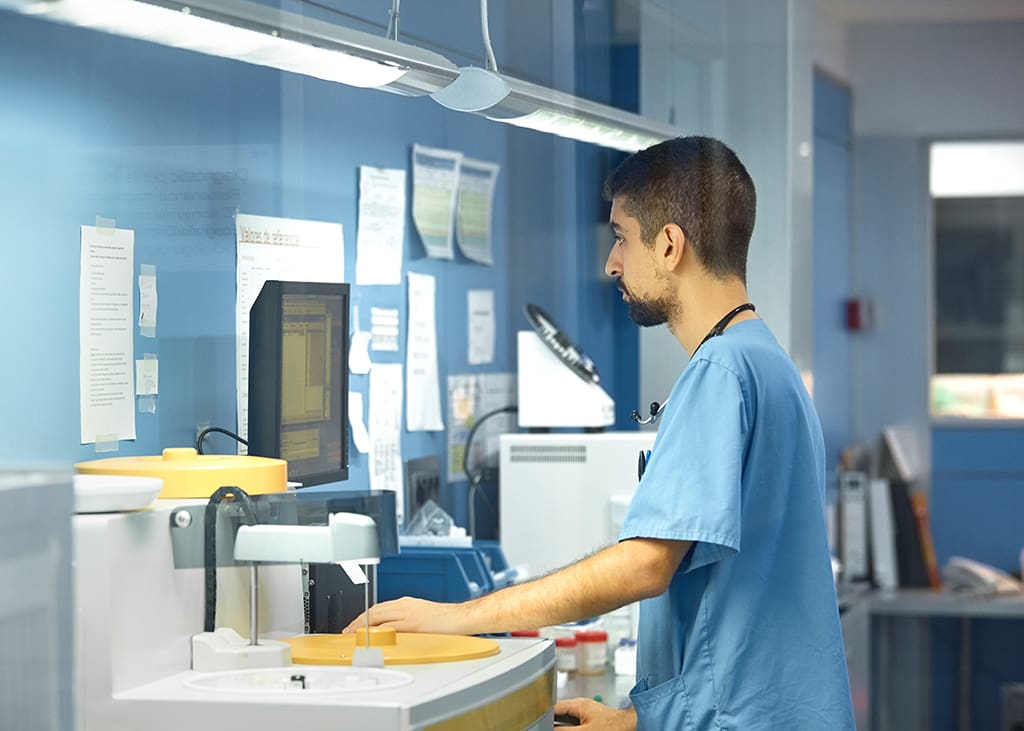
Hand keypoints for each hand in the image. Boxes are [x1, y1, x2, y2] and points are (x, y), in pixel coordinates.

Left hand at [342, 596, 469, 634]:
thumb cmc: (445, 619)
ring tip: (353, 634)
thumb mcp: (421, 615)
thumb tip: (393, 630)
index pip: (378, 608)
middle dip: (358, 621)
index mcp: (406, 603)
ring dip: (363, 625)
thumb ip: (406, 620)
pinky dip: (377, 631)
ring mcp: (408, 613)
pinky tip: (370, 637)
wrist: (461, 618)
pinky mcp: (413, 624)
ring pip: (378, 616)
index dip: (363, 617)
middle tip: (347, 631)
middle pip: (374, 611)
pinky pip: (390, 626)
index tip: (354, 625)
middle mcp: (405, 605)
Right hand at [554, 698, 635, 729]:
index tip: (540, 723)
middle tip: (550, 728)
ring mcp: (588, 713)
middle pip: (561, 715)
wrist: (631, 727)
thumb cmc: (613, 727)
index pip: (554, 708)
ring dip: (565, 727)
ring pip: (569, 720)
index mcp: (578, 704)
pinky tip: (574, 730)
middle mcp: (582, 706)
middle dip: (556, 723)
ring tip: (562, 729)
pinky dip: (573, 728)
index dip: (546, 716)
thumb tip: (551, 729)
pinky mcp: (593, 720)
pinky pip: (578, 723)